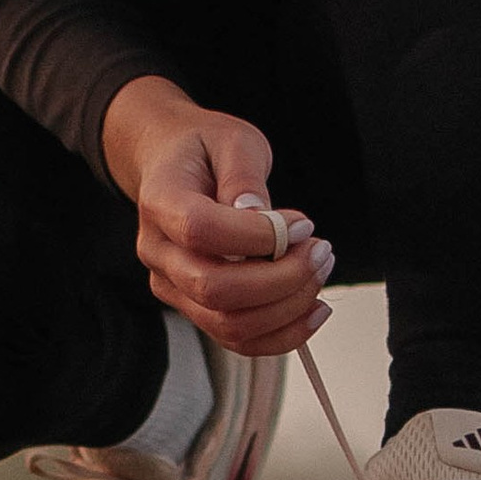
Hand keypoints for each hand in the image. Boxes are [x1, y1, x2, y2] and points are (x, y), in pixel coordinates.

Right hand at [100, 73, 333, 358]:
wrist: (175, 165)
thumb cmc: (204, 150)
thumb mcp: (232, 140)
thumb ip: (244, 175)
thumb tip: (258, 215)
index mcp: (161, 202)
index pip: (201, 231)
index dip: (258, 236)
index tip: (302, 224)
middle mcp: (160, 252)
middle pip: (215, 290)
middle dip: (283, 279)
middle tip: (320, 251)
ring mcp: (174, 286)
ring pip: (229, 324)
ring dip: (288, 307)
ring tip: (319, 271)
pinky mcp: (195, 307)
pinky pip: (237, 340)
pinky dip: (282, 334)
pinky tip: (312, 308)